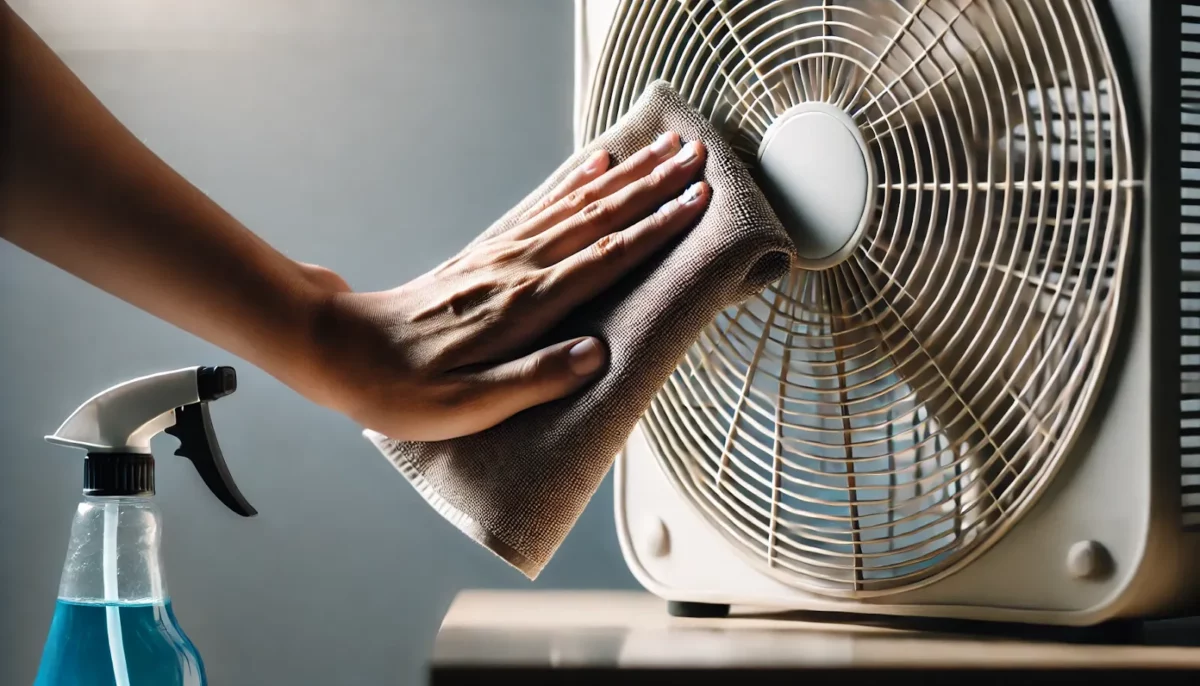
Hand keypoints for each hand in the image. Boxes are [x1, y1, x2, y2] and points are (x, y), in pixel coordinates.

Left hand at [303, 132, 709, 440]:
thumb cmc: (404, 389)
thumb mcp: (467, 406)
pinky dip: (573, 183)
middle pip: (598, 219)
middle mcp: (517, 271)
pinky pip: (541, 209)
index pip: (603, 260)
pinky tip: (594, 166)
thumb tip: (598, 354)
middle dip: (652, 187)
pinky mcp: (486, 254)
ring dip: (624, 178)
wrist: (340, 350)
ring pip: (575, 206)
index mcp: (522, 309)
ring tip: (662, 152)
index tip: (696, 201)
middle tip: (697, 157)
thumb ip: (534, 379)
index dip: (654, 229)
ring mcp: (501, 257)